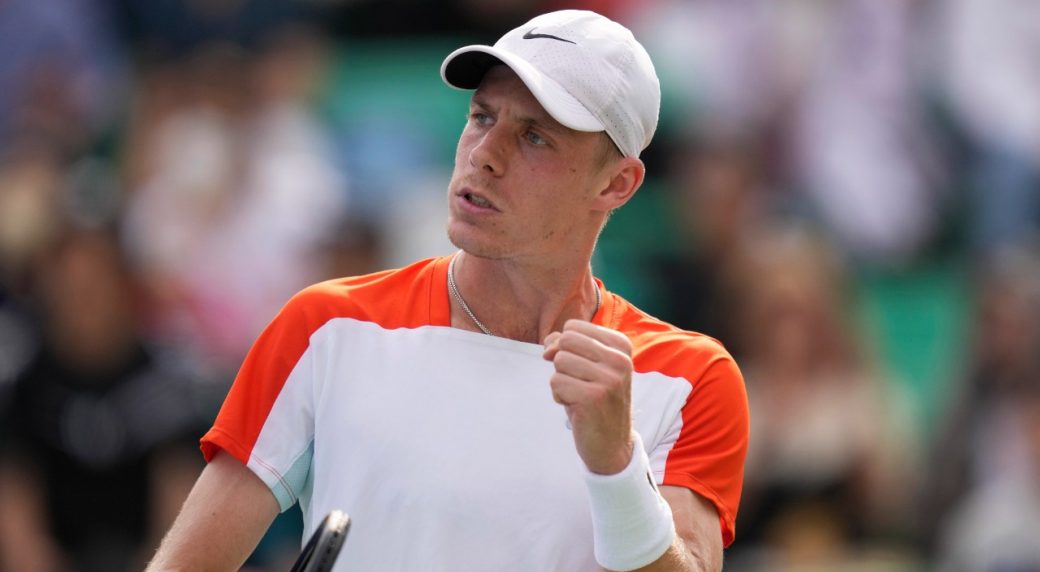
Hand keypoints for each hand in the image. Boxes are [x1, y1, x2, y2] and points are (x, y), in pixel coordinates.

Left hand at [543, 319, 633, 474]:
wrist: (612, 445)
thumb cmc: (596, 402)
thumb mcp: (587, 367)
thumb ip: (567, 346)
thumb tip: (548, 344)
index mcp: (621, 346)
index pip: (574, 326)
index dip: (564, 346)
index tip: (580, 368)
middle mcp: (620, 360)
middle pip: (565, 341)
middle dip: (562, 363)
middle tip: (578, 383)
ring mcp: (609, 378)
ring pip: (559, 361)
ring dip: (561, 381)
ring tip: (579, 396)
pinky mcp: (594, 397)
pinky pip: (555, 382)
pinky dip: (559, 396)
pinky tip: (576, 408)